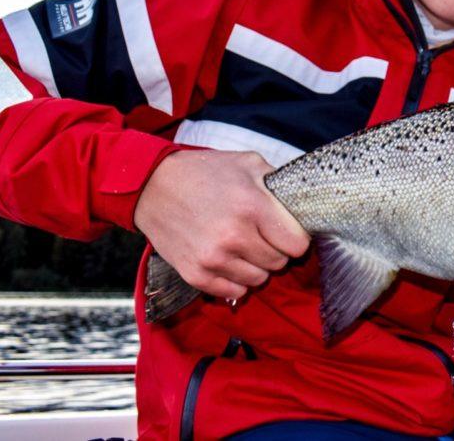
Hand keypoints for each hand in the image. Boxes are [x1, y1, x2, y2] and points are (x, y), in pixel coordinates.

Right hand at [134, 149, 309, 299]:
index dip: (297, 238)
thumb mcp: (248, 163)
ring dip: (257, 266)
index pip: (297, 244)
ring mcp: (213, 258)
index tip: (288, 232)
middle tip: (263, 236)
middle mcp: (234, 236)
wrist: (153, 186)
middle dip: (277, 250)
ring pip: (259, 279)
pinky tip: (230, 260)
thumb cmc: (205, 172)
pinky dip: (237, 280)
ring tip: (244, 246)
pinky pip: (234, 291)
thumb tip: (300, 201)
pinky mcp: (196, 274)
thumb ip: (277, 182)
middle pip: (279, 263)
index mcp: (252, 206)